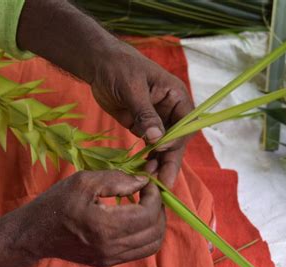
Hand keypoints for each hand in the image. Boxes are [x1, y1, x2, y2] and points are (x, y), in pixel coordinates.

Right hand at [19, 170, 164, 266]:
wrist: (34, 234)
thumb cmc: (56, 203)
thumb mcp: (83, 181)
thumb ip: (117, 179)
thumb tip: (143, 181)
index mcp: (104, 226)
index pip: (148, 214)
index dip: (155, 195)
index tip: (147, 182)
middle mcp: (110, 248)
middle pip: (155, 231)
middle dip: (159, 208)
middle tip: (149, 193)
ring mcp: (110, 258)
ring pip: (152, 245)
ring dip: (156, 223)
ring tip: (146, 205)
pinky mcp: (108, 263)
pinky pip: (140, 251)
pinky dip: (146, 234)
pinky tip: (136, 218)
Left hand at [88, 42, 193, 187]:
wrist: (99, 64)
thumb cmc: (119, 67)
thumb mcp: (132, 88)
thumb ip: (145, 113)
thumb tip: (157, 139)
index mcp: (176, 97)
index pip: (185, 124)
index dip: (176, 139)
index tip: (160, 148)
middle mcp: (171, 111)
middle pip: (177, 140)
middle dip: (170, 160)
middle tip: (164, 182)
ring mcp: (157, 121)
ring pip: (164, 147)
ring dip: (159, 163)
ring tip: (150, 181)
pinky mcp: (142, 127)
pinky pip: (149, 147)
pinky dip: (147, 159)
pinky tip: (143, 172)